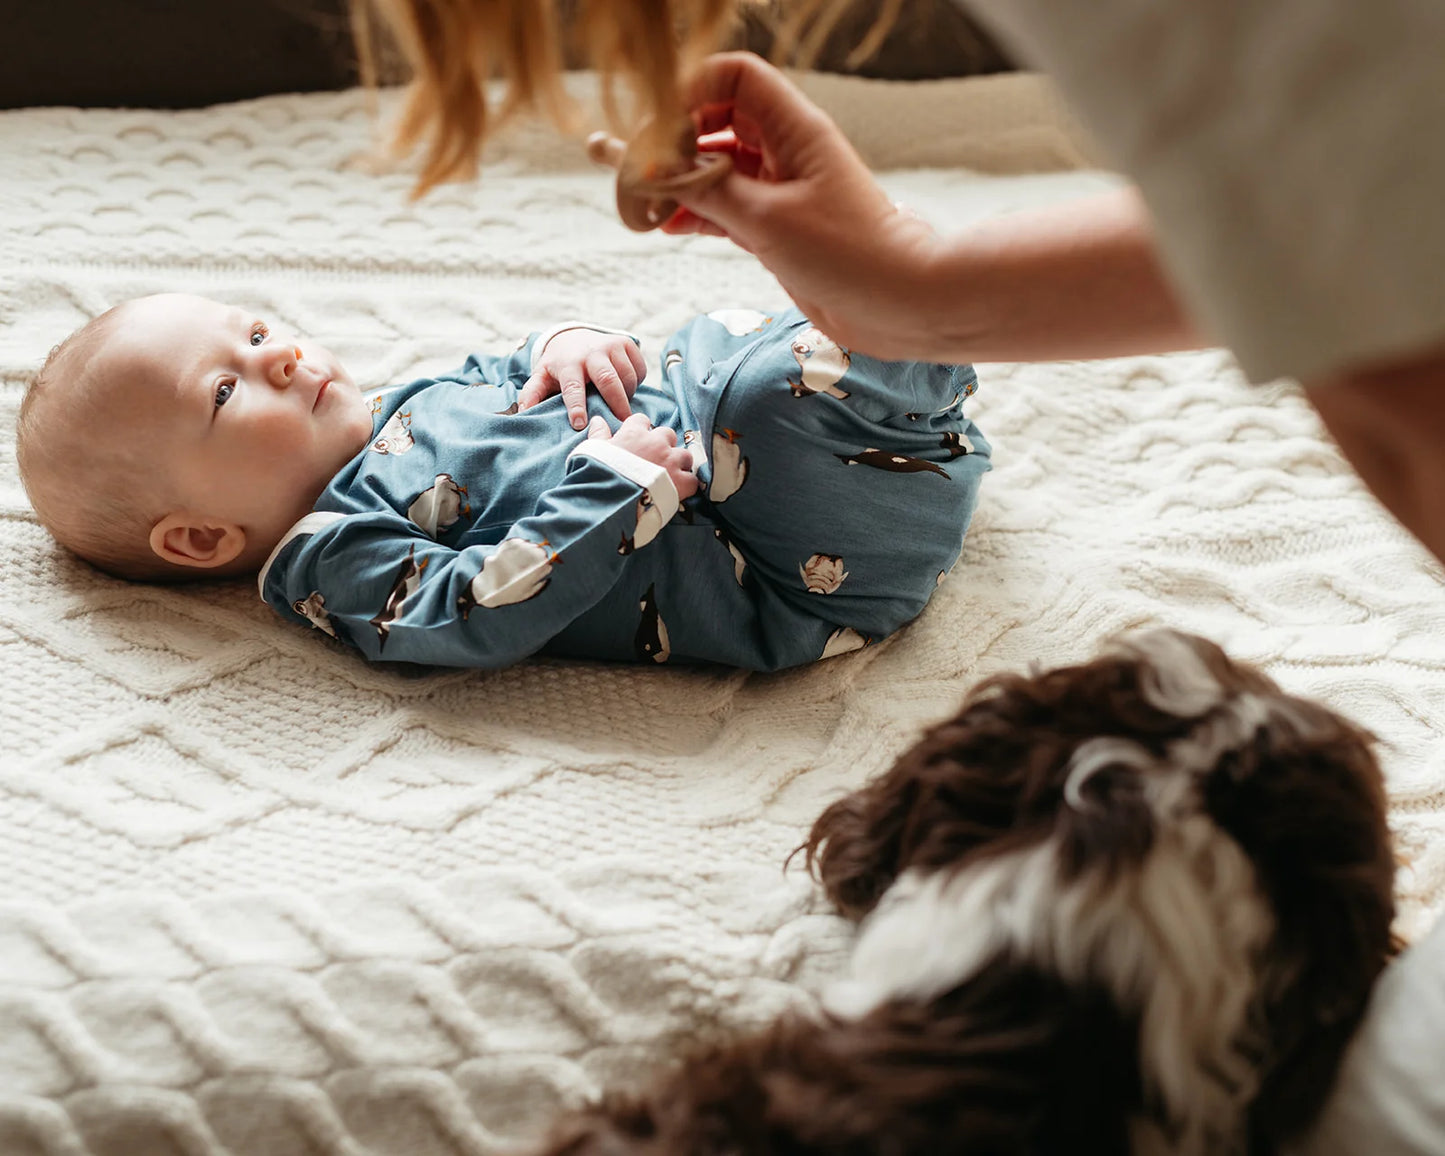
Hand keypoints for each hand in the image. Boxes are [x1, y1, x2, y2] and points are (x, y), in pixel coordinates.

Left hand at [519, 329, 646, 429]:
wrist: (573, 336)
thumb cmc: (558, 365)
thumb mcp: (542, 377)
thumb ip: (532, 394)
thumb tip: (522, 414)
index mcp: (569, 363)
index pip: (573, 386)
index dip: (577, 406)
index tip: (580, 425)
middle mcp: (591, 352)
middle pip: (609, 381)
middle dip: (617, 404)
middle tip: (622, 424)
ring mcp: (611, 345)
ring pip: (627, 377)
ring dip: (628, 396)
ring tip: (621, 407)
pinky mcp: (627, 343)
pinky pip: (639, 369)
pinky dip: (637, 383)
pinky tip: (626, 389)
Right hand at [587, 414, 698, 500]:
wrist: (612, 500)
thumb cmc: (600, 475)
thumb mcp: (593, 452)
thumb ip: (599, 434)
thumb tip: (597, 420)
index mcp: (634, 433)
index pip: (642, 420)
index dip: (641, 430)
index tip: (638, 441)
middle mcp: (656, 442)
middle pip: (668, 434)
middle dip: (664, 445)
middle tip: (656, 459)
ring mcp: (671, 460)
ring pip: (684, 455)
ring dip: (679, 463)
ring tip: (670, 476)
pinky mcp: (681, 481)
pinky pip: (693, 480)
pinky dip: (688, 485)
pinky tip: (680, 492)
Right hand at [660, 52, 946, 360]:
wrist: (898, 305)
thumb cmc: (849, 254)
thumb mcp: (766, 219)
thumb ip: (707, 191)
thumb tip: (655, 172)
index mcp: (795, 129)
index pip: (735, 77)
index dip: (693, 91)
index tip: (660, 127)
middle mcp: (787, 151)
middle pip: (718, 121)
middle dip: (675, 141)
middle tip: (640, 169)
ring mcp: (781, 190)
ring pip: (717, 169)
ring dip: (681, 182)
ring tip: (644, 201)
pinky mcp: (777, 227)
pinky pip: (726, 208)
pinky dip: (697, 214)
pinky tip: (667, 224)